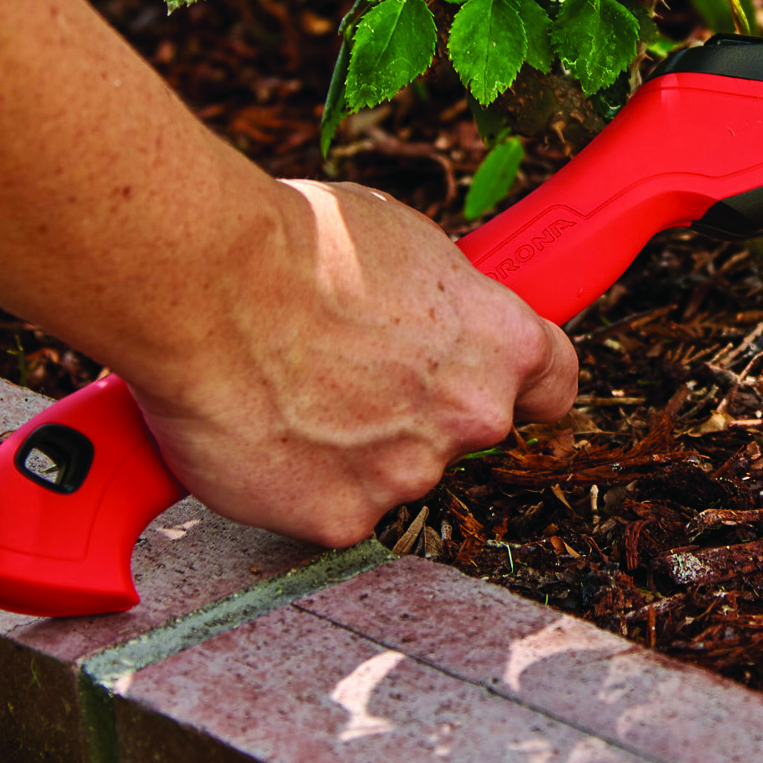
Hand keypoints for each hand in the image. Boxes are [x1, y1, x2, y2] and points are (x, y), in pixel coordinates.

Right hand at [123, 180, 577, 547]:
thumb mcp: (402, 244)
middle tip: (341, 373)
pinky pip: (325, 507)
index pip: (552, 381)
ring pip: (388, 471)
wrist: (210, 286)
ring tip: (284, 390)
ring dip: (348, 447)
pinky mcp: (341, 518)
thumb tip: (423, 311)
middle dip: (413, 411)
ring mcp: (409, 474)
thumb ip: (438, 299)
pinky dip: (294, 482)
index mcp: (501, 342)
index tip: (501, 384)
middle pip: (459, 429)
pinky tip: (259, 432)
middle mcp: (471, 416)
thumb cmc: (297, 246)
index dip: (524, 384)